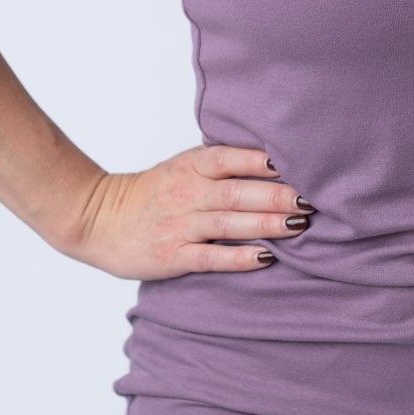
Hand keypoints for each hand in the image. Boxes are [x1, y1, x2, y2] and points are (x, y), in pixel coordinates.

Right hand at [64, 144, 311, 280]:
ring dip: (268, 224)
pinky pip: (211, 256)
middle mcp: (187, 192)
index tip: (301, 164)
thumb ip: (221, 162)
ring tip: (301, 225)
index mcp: (191, 166)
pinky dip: (240, 257)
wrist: (98, 220)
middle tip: (315, 199)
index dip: (266, 161)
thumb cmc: (152, 193)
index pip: (232, 157)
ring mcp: (179, 225)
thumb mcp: (183, 166)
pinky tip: (266, 257)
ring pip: (230, 222)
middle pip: (239, 192)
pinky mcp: (172, 255)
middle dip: (280, 195)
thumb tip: (276, 159)